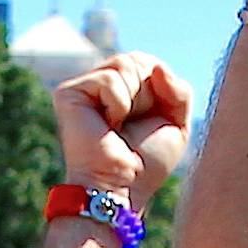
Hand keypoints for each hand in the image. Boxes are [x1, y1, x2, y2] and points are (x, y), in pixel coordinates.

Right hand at [53, 53, 192, 208]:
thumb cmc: (145, 164)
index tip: (149, 121)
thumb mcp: (177, 124)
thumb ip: (180, 90)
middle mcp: (99, 85)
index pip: (148, 62)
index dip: (160, 88)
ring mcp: (82, 89)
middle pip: (137, 59)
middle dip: (147, 94)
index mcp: (121, 89)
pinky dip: (117, 105)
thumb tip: (157, 68)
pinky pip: (107, 79)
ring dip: (133, 100)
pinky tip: (107, 125)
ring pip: (123, 64)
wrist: (121, 188)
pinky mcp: (67, 95)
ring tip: (118, 126)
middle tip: (131, 126)